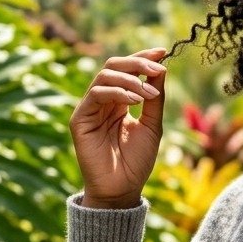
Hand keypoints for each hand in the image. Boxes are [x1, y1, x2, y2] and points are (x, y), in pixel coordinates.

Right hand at [69, 47, 166, 207]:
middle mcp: (103, 101)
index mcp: (120, 100)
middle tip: (157, 68)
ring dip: (131, 79)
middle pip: (114, 65)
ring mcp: (90, 109)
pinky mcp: (80, 119)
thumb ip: (155, 98)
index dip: (143, 57)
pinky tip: (135, 100)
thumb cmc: (137, 161)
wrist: (122, 189)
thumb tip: (161, 68)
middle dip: (138, 63)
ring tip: (149, 93)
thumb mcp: (153, 125)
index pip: (128, 69)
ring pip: (105, 75)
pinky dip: (117, 91)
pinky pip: (96, 94)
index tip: (162, 51)